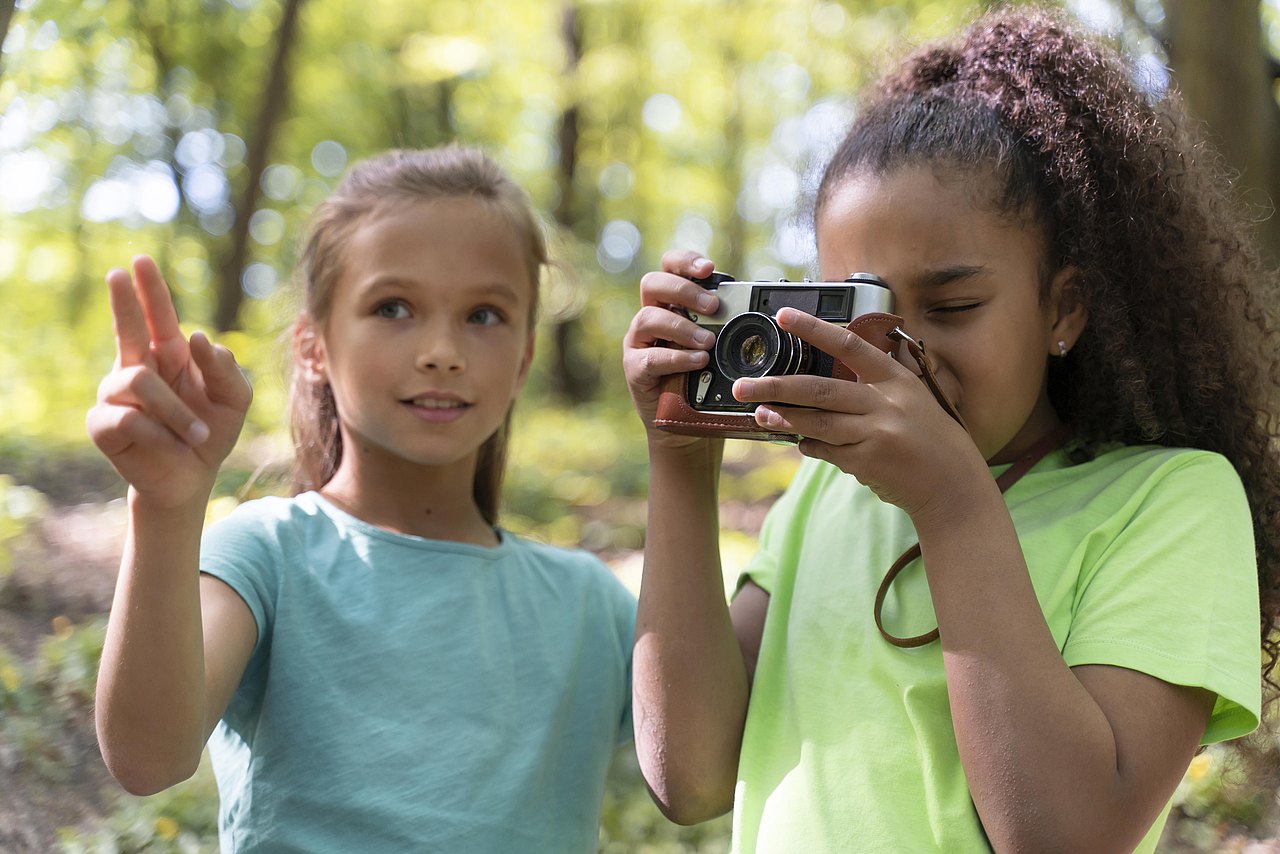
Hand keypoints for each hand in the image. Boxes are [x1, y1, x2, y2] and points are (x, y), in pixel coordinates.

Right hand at [86, 256, 251, 508]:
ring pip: (139, 383)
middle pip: (128, 329)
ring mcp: (115, 395)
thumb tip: (198, 337)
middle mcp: (138, 367)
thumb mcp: (234, 400)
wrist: (192, 478)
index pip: (158, 316)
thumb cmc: (212, 431)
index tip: (140, 261)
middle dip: (125, 301)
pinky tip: (172, 445)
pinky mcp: (103, 424)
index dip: (149, 290)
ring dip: (177, 412)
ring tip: (200, 434)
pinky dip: (160, 433)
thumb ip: (225, 368)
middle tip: (119, 273)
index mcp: (170, 356)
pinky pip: (130, 418)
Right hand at [622, 250, 721, 452]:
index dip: (685, 261)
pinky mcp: (636, 369)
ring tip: (708, 342)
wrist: (688, 427)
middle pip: (652, 284)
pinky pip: (651, 357)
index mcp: (671, 304)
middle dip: (684, 290)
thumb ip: (729, 325)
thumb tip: (767, 309)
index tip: (709, 269)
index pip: (669, 268)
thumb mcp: (721, 348)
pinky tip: (698, 361)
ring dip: (682, 327)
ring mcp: (639, 343)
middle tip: (713, 307)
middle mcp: (651, 318)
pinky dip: (677, 357)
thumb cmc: (706, 382)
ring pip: (648, 318)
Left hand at [731, 307, 983, 517]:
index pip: (849, 345)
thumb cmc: (929, 437)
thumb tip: (837, 364)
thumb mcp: (912, 398)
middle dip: (776, 386)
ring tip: (758, 414)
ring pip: (817, 422)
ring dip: (783, 419)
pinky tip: (799, 442)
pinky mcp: (867, 461)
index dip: (814, 329)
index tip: (783, 316)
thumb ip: (877, 381)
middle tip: (743, 385)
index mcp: (895, 379)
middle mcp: (886, 402)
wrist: (952, 485)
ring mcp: (876, 433)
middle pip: (819, 389)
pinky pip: (826, 450)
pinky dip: (810, 446)